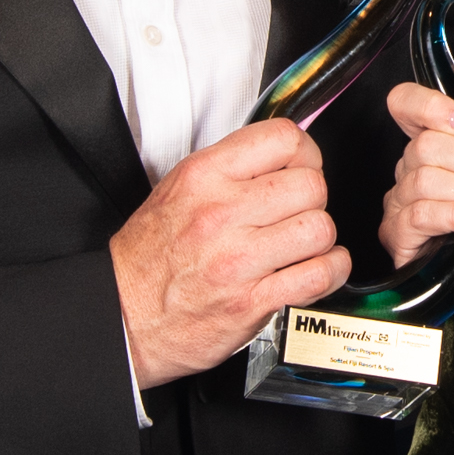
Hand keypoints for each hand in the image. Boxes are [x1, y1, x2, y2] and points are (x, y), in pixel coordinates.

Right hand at [111, 119, 343, 389]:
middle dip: (313, 200)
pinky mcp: (251, 301)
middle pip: (311, 184)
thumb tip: (281, 153)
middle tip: (299, 213)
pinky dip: (330, 271)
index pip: (284, 139)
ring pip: (320, 228)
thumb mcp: (177, 190)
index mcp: (204, 177)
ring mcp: (238, 259)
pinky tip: (317, 269)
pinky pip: (319, 275)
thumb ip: (229, 168)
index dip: (305, 153)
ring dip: (321, 239)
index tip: (302, 168)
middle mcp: (221, 213)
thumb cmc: (148, 258)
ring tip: (304, 245)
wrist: (123, 315)